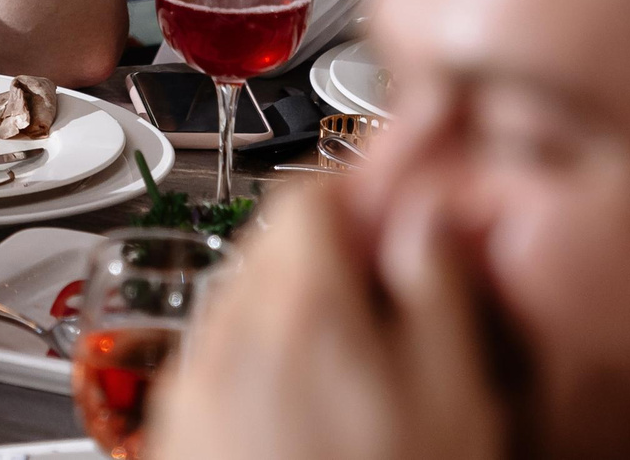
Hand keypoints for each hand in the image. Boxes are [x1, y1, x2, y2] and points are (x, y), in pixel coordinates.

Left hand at [150, 181, 504, 459]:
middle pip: (270, 250)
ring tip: (355, 378)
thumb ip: (439, 292)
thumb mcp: (453, 396)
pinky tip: (308, 424)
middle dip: (328, 260)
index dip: (361, 194)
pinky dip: (261, 374)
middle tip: (387, 300)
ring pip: (243, 310)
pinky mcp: (175, 438)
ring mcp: (193, 390)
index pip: (312, 196)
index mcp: (300, 308)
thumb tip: (428, 217)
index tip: (395, 217)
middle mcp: (228, 336)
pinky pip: (219, 371)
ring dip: (294, 318)